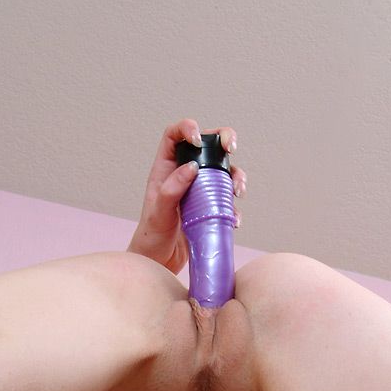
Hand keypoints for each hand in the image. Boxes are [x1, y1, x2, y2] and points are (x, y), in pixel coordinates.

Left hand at [127, 119, 246, 273]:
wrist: (160, 262)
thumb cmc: (152, 238)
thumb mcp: (158, 213)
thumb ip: (171, 190)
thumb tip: (191, 168)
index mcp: (165, 168)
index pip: (175, 135)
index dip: (188, 128)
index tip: (198, 139)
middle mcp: (184, 174)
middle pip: (207, 145)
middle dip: (224, 140)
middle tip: (232, 148)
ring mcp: (200, 189)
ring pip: (224, 170)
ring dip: (236, 176)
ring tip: (238, 191)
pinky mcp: (211, 206)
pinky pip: (228, 198)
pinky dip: (236, 206)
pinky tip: (234, 220)